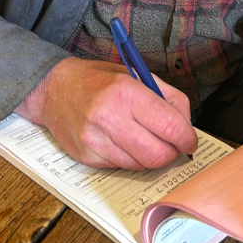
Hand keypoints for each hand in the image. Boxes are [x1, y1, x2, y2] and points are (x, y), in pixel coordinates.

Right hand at [15, 57, 196, 169]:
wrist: (53, 90)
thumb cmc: (97, 81)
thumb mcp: (135, 75)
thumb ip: (166, 96)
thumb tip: (186, 124)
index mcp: (126, 92)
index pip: (170, 127)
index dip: (187, 138)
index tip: (189, 140)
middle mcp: (109, 116)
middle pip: (158, 154)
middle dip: (172, 153)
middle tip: (172, 146)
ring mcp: (95, 140)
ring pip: (141, 165)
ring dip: (150, 157)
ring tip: (144, 140)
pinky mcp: (86, 156)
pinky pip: (121, 167)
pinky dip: (130, 159)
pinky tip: (123, 143)